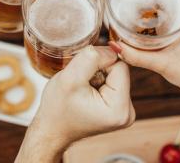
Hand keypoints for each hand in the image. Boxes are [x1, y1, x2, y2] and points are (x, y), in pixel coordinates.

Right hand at [16, 47, 134, 161]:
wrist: (51, 130)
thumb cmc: (57, 109)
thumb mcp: (70, 78)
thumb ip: (92, 57)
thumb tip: (112, 48)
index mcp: (120, 108)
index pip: (120, 65)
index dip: (100, 62)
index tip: (82, 74)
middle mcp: (128, 112)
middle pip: (119, 69)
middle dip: (98, 70)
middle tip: (80, 84)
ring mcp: (124, 111)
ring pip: (114, 74)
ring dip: (96, 75)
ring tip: (81, 89)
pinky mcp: (118, 107)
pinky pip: (112, 82)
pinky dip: (97, 81)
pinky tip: (85, 92)